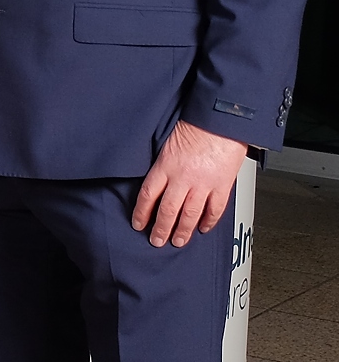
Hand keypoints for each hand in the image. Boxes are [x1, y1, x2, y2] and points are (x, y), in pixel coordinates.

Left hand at [131, 120, 247, 246]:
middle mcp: (183, 178)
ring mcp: (204, 184)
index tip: (138, 224)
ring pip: (190, 214)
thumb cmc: (194, 125)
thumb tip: (155, 181)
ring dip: (183, 231)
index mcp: (165, 166)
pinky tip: (203, 228)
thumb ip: (162, 163)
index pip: (148, 195)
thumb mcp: (167, 142)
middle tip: (156, 241)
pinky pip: (215, 209)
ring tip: (178, 241)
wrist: (222, 119)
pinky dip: (209, 221)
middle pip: (168, 210)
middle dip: (161, 229)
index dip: (141, 213)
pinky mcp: (222, 185)